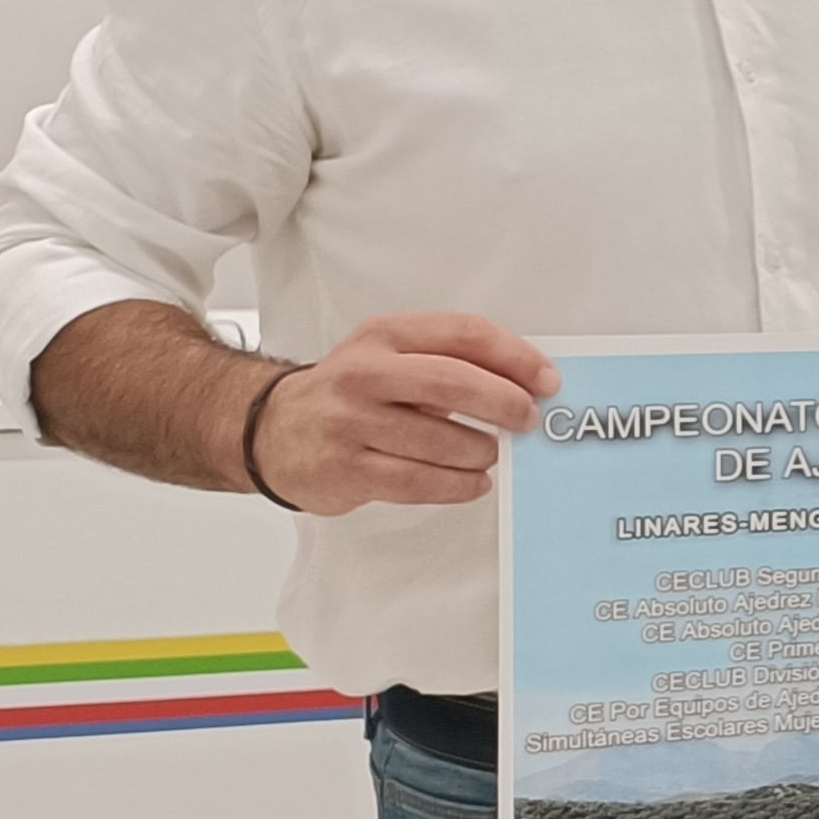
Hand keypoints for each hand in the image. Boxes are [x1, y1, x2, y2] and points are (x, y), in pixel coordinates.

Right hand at [250, 310, 555, 512]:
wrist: (272, 430)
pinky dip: (458, 485)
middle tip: (527, 420)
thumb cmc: (350, 393)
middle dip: (505, 404)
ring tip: (490, 453)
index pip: (463, 333)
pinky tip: (472, 482)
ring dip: (481, 452)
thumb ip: (448, 360)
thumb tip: (525, 383)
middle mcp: (364, 374)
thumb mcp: (388, 355)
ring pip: (441, 441)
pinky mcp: (346, 469)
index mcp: (384, 335)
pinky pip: (420, 482)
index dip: (515, 357)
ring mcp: (351, 423)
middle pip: (454, 383)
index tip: (546, 380)